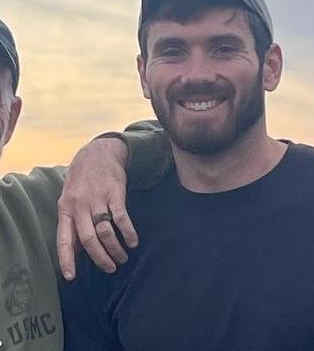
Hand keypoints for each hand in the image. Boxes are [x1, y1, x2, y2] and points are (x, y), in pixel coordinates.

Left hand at [57, 138, 137, 279]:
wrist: (99, 152)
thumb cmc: (82, 177)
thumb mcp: (69, 197)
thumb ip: (72, 222)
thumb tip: (75, 249)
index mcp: (66, 208)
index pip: (64, 239)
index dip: (67, 259)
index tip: (71, 277)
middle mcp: (80, 206)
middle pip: (88, 239)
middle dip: (100, 258)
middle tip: (110, 268)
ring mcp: (98, 199)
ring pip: (105, 231)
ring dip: (115, 248)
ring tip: (123, 257)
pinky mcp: (115, 193)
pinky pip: (121, 218)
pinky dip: (128, 232)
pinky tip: (133, 241)